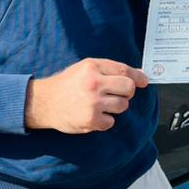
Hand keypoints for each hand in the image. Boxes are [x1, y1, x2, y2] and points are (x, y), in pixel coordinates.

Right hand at [25, 59, 148, 133]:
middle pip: (128, 88)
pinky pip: (111, 121)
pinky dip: (105, 120)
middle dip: (127, 92)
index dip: (138, 77)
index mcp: (92, 67)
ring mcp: (93, 102)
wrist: (45, 103)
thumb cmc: (66, 85)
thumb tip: (136, 76)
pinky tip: (92, 115)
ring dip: (115, 107)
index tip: (144, 81)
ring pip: (122, 105)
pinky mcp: (91, 119)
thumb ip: (107, 69)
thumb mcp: (83, 68)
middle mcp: (94, 83)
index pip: (124, 70)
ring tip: (100, 104)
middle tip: (116, 94)